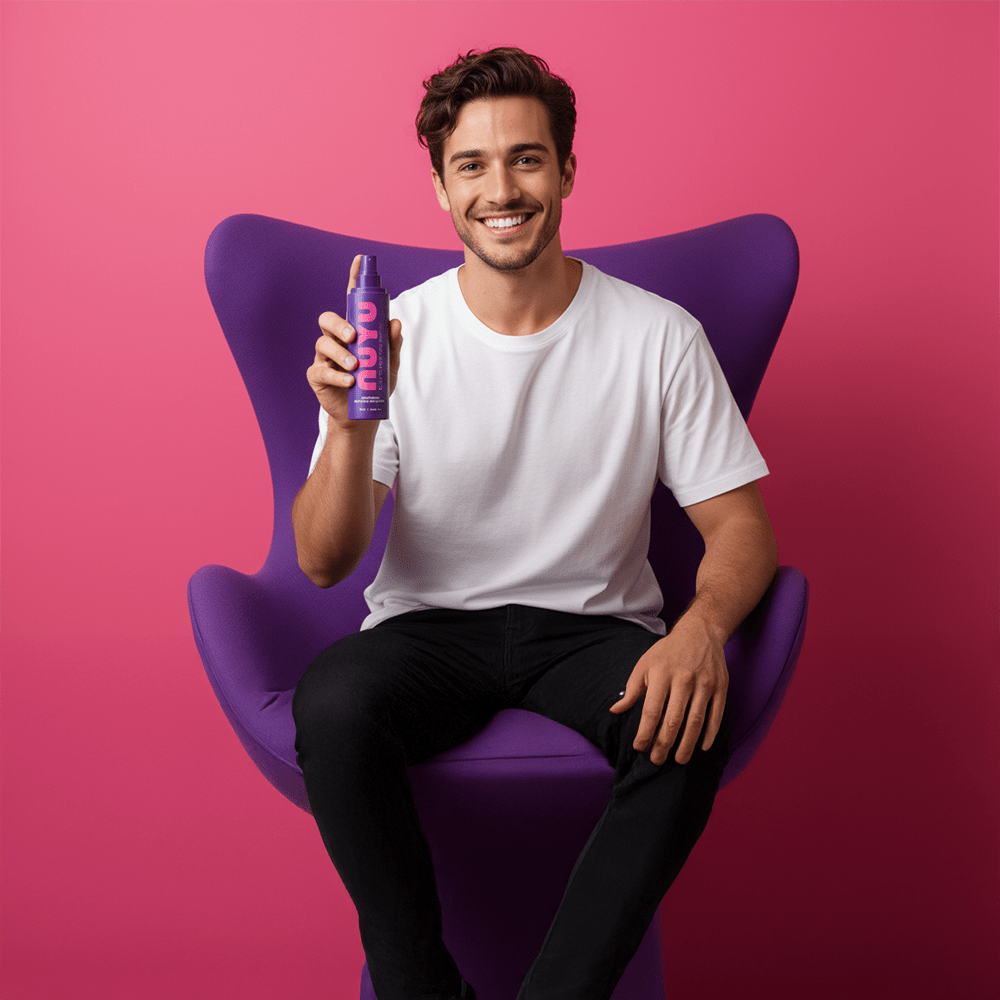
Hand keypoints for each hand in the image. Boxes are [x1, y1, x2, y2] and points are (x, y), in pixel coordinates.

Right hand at [307, 254, 402, 428]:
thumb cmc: (374, 386)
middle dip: (340, 324)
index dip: (354, 279)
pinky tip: (349, 381)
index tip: (360, 260)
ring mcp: (324, 357)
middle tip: (354, 337)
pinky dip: (336, 375)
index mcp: (353, 331)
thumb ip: (392, 345)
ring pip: (323, 343)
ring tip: (356, 367)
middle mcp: (336, 340)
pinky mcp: (316, 376)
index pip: (351, 301)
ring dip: (340, 353)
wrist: (362, 416)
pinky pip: (321, 370)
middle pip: (327, 319)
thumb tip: (395, 322)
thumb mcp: (390, 365)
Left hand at [609, 617, 727, 765]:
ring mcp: (704, 684)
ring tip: (679, 760)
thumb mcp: (645, 664)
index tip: (639, 748)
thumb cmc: (667, 652)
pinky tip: (702, 747)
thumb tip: (615, 711)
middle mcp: (683, 679)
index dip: (645, 733)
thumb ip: (632, 689)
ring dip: (687, 745)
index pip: (651, 711)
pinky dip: (710, 734)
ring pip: (695, 722)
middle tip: (657, 760)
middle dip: (664, 745)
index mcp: (661, 674)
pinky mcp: (721, 687)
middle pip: (673, 720)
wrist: (700, 632)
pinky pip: (716, 716)